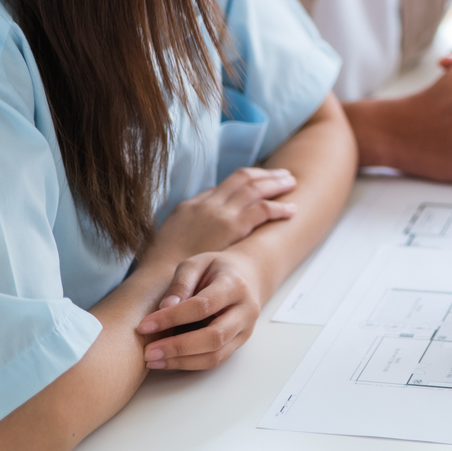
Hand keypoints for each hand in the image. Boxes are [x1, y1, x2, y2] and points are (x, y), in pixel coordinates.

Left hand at [135, 252, 263, 369]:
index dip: (172, 318)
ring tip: (152, 360)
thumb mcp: (196, 264)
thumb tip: (164, 308)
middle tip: (148, 352)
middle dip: (177, 347)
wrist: (249, 276)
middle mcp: (245, 311)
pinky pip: (214, 360)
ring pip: (215, 355)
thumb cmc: (217, 269)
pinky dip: (189, 364)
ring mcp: (244, 331)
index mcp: (235, 286)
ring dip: (181, 361)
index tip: (144, 326)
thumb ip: (180, 284)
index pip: (203, 306)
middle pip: (214, 337)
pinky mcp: (238, 344)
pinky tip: (167, 361)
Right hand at [152, 167, 296, 258]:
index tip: (261, 179)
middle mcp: (208, 203)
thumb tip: (202, 220)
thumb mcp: (171, 236)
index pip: (226, 183)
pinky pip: (261, 210)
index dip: (248, 179)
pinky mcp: (231, 227)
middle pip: (243, 178)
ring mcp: (220, 213)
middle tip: (283, 175)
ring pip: (255, 189)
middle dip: (265, 175)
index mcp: (193, 204)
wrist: (160, 275)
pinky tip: (290, 210)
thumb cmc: (164, 264)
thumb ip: (190, 224)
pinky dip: (278, 207)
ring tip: (291, 183)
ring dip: (275, 184)